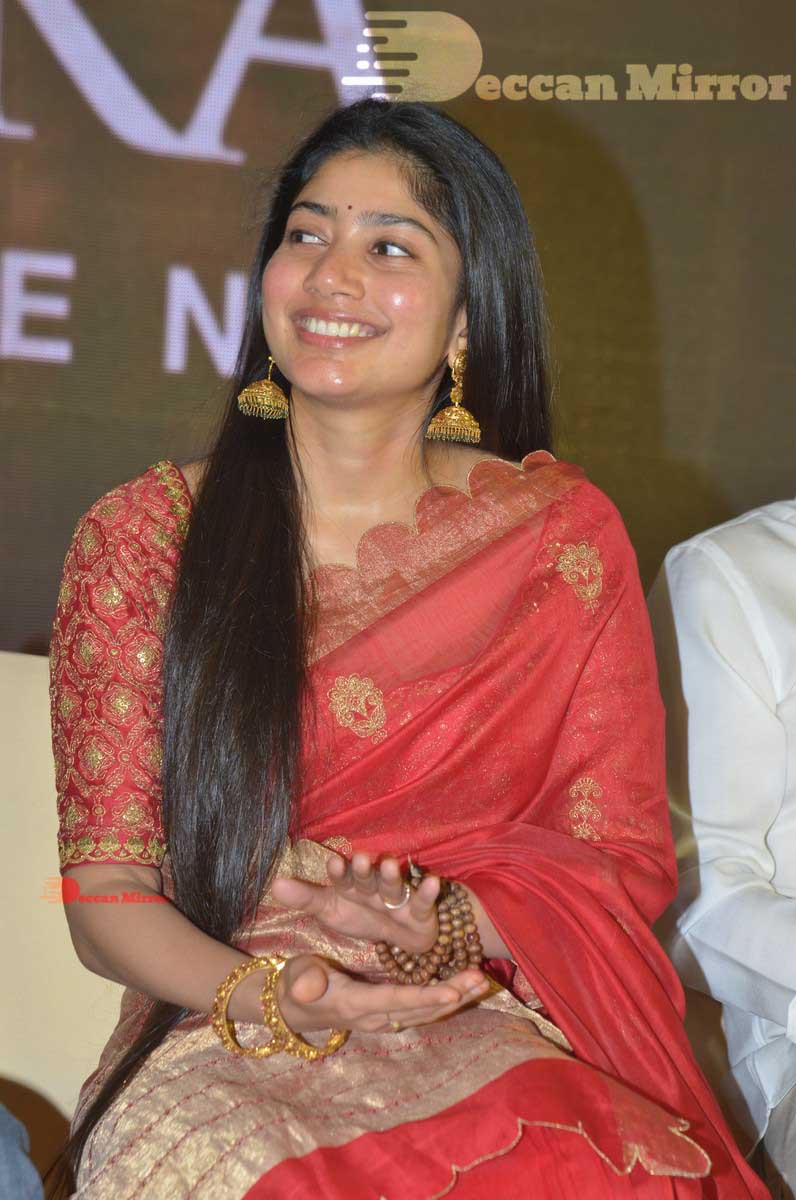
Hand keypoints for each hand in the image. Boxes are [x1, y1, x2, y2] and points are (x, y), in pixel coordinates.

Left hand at [271, 850, 442, 955]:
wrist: (398, 936)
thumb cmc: (361, 916)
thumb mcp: (330, 910)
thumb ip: (306, 898)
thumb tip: (274, 884)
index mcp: (351, 886)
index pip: (342, 878)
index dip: (339, 872)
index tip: (333, 864)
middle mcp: (374, 887)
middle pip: (369, 878)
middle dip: (365, 870)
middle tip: (361, 859)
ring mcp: (398, 897)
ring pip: (394, 886)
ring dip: (393, 877)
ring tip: (390, 864)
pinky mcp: (420, 910)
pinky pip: (423, 901)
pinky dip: (427, 892)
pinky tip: (432, 882)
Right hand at [277, 953, 489, 1035]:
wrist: (289, 1008)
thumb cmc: (293, 984)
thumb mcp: (295, 976)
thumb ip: (304, 980)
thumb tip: (308, 986)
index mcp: (355, 1004)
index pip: (397, 1001)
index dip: (426, 997)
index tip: (455, 990)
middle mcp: (374, 1016)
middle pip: (421, 1009)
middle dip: (453, 995)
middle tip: (482, 979)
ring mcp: (382, 1018)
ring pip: (426, 1012)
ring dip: (455, 998)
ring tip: (482, 982)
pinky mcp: (386, 1014)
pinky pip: (420, 1010)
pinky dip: (444, 1000)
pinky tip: (464, 989)